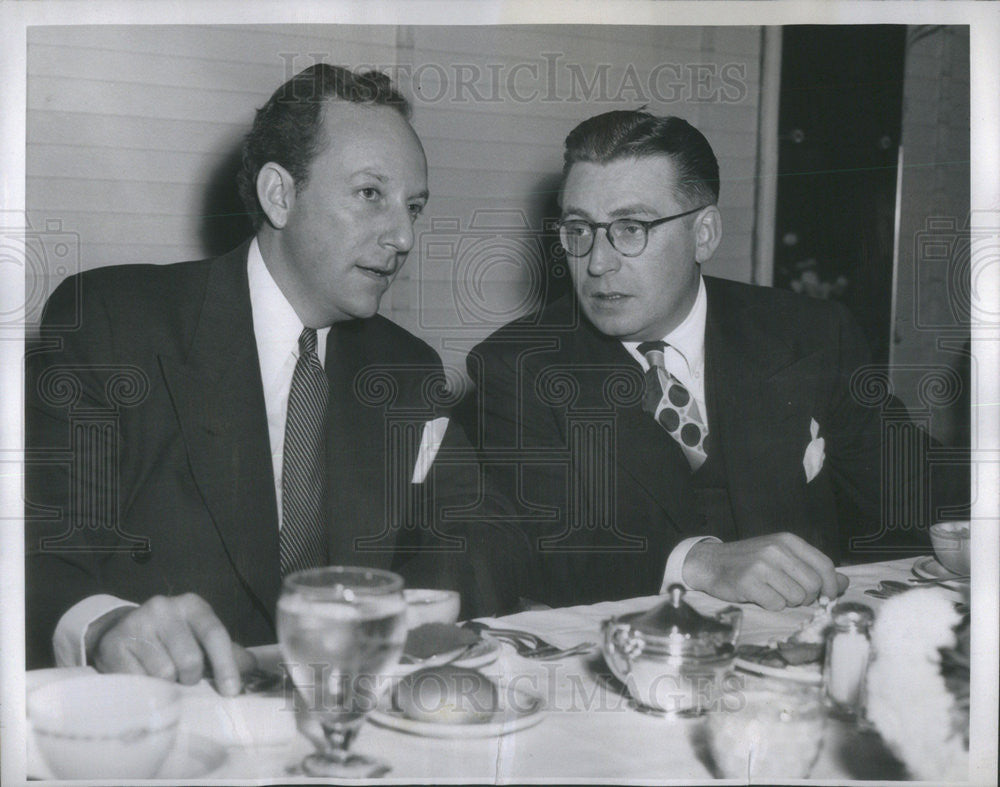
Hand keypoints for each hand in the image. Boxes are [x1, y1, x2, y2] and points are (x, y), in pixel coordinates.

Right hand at [86, 594, 254, 695]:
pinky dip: (145, 687)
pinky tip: (142, 677)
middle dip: (191, 677)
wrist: (119, 635)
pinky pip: (139, 680)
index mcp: (192, 605)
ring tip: (161, 676)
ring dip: (167, 684)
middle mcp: (164, 608)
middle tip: (184, 678)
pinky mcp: (114, 644)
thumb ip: (227, 652)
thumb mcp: (199, 638)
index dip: (226, 664)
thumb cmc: (170, 641)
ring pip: (164, 673)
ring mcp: (137, 623)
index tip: (231, 691)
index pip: (214, 634)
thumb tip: (252, 667)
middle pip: (190, 659)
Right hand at [682, 533, 848, 609]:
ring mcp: (761, 565)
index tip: (827, 597)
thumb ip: (813, 567)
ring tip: (773, 593)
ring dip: (788, 602)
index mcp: (788, 540)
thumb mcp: (782, 557)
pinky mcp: (748, 581)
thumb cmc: (750, 562)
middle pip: (813, 584)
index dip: (831, 586)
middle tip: (791, 595)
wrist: (710, 563)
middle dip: (807, 597)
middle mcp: (776, 549)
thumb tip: (845, 582)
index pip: (824, 564)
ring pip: (796, 597)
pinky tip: (759, 596)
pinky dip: (770, 606)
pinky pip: (776, 605)